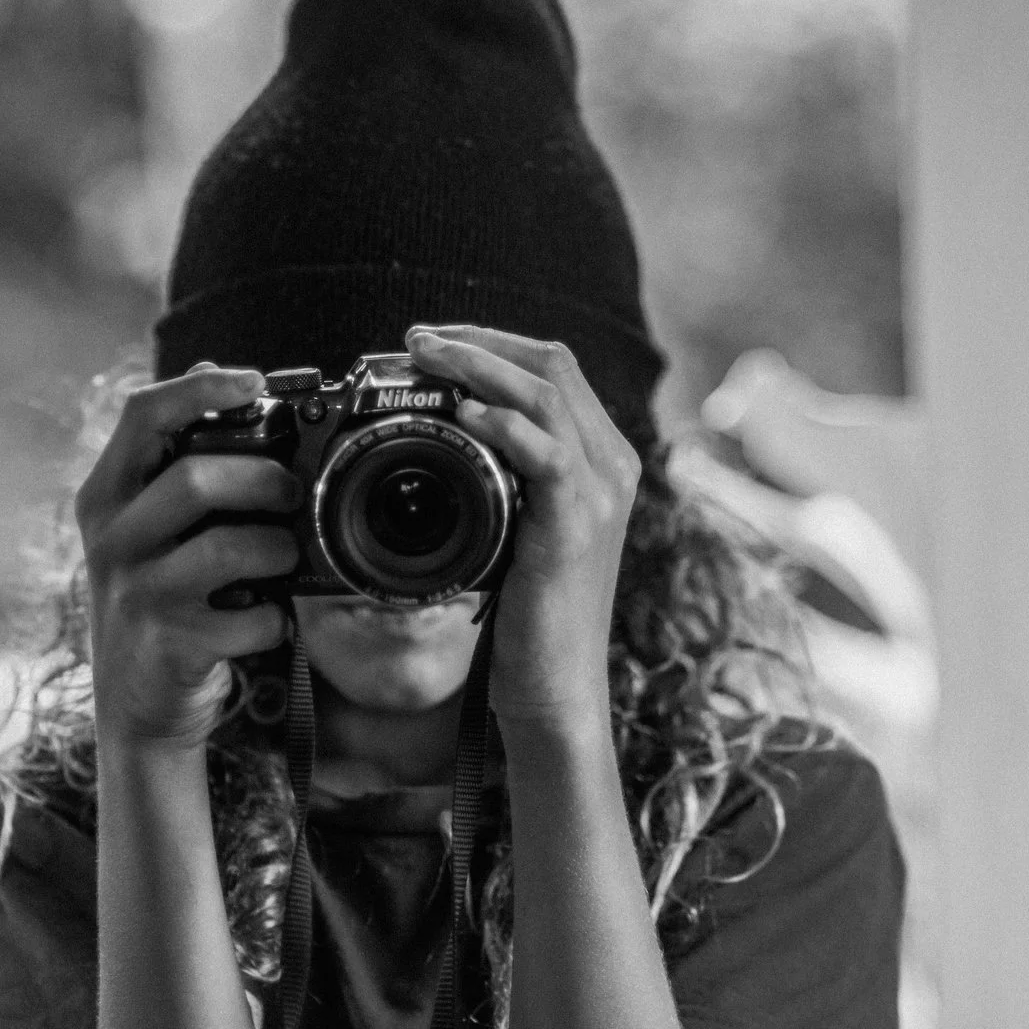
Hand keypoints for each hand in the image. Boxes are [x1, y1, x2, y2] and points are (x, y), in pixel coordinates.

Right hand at [75, 365, 300, 748]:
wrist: (138, 703)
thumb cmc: (159, 596)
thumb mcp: (149, 524)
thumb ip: (175, 455)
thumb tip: (210, 372)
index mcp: (107, 496)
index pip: (142, 416)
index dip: (200, 390)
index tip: (253, 382)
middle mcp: (113, 540)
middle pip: (194, 479)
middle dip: (262, 478)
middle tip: (291, 491)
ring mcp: (138, 594)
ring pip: (225, 548)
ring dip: (276, 548)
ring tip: (284, 557)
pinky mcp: (170, 646)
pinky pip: (248, 619)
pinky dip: (276, 618)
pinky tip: (271, 618)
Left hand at [404, 324, 639, 723]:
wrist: (555, 688)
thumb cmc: (528, 618)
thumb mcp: (517, 530)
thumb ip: (503, 480)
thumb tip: (450, 435)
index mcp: (601, 460)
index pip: (554, 369)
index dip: (492, 343)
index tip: (433, 343)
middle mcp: (612, 466)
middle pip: (553, 364)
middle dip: (479, 340)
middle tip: (415, 341)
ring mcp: (601, 493)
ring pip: (547, 393)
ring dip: (479, 364)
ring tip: (426, 358)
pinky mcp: (578, 525)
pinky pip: (548, 453)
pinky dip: (503, 425)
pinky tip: (463, 414)